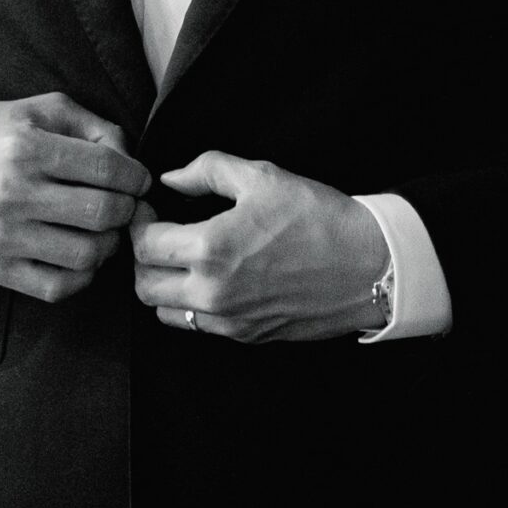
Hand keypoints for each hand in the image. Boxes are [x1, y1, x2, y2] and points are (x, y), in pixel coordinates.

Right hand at [0, 91, 149, 305]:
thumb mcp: (36, 109)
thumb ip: (90, 125)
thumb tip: (128, 159)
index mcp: (26, 148)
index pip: (106, 169)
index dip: (135, 177)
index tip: (139, 180)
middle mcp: (14, 194)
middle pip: (101, 213)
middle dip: (128, 210)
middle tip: (127, 205)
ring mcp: (2, 237)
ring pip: (85, 254)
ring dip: (109, 245)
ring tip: (105, 231)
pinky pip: (56, 286)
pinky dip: (81, 276)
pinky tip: (81, 256)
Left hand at [130, 151, 388, 343]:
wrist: (368, 265)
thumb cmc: (318, 217)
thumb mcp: (262, 176)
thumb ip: (207, 170)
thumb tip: (171, 179)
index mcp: (211, 249)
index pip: (144, 244)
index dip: (140, 222)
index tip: (149, 209)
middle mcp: (212, 293)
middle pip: (143, 285)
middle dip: (143, 256)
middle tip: (159, 233)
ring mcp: (228, 322)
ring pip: (164, 311)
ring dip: (163, 284)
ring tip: (182, 257)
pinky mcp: (246, 337)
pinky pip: (197, 326)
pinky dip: (191, 304)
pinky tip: (211, 277)